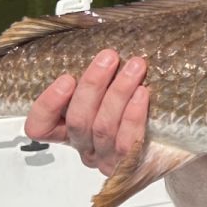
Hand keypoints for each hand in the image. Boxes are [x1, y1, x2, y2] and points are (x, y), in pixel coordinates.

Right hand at [23, 51, 148, 176]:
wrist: (167, 142)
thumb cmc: (128, 108)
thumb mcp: (104, 92)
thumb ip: (94, 77)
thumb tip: (96, 41)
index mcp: (66, 130)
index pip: (39, 127)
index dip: (48, 104)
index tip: (66, 78)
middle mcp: (83, 146)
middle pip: (78, 119)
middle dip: (93, 84)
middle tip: (109, 57)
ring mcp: (105, 158)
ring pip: (103, 127)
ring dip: (118, 92)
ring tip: (135, 66)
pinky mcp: (128, 165)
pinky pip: (127, 141)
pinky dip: (134, 116)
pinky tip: (142, 94)